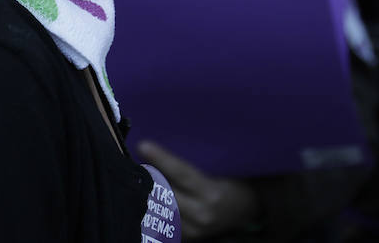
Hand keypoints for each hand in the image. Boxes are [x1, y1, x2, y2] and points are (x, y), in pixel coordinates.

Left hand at [137, 140, 258, 239]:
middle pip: (166, 194)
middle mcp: (202, 213)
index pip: (182, 173)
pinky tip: (145, 196)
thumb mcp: (219, 169)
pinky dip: (154, 208)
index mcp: (212, 193)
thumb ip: (192, 164)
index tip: (143, 145)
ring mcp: (194, 229)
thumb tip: (161, 148)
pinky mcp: (188, 237)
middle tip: (131, 161)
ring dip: (147, 193)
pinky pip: (164, 222)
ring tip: (136, 177)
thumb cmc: (232, 181)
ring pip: (161, 210)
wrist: (246, 210)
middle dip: (147, 178)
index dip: (161, 159)